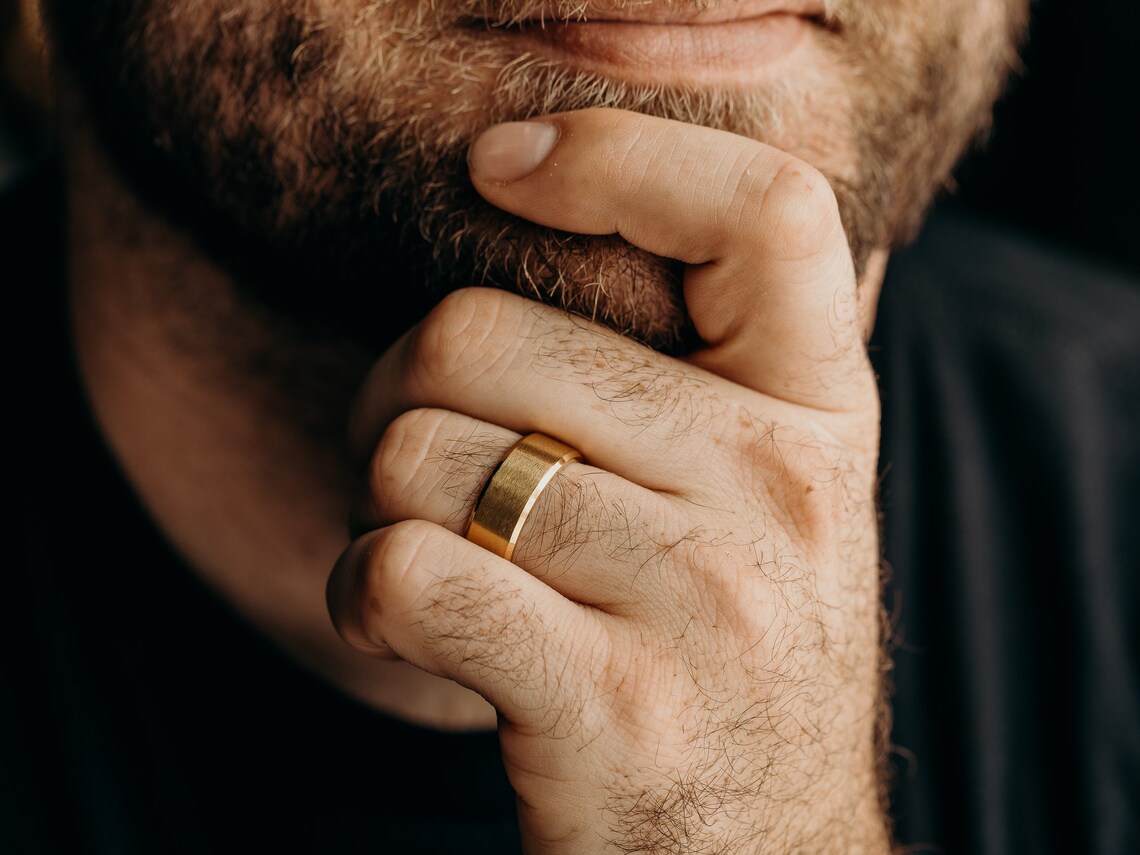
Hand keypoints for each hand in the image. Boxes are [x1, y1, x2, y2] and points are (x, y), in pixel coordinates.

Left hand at [327, 108, 889, 853]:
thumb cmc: (735, 653)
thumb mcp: (768, 497)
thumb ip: (698, 376)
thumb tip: (532, 229)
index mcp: (819, 415)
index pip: (765, 212)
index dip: (619, 153)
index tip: (502, 167)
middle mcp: (778, 491)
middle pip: (485, 336)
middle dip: (400, 389)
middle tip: (421, 455)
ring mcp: (701, 601)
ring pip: (422, 454)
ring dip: (381, 504)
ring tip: (436, 552)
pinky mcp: (612, 708)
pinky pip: (407, 572)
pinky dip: (361, 585)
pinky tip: (400, 614)